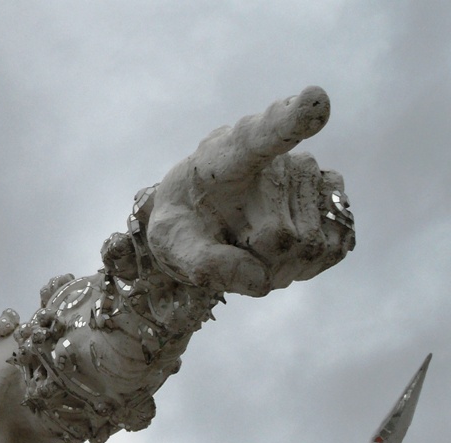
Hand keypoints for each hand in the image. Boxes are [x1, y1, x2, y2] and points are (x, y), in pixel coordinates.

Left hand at [146, 87, 353, 296]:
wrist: (203, 214)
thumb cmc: (183, 220)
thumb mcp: (169, 244)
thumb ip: (201, 262)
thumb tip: (259, 279)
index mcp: (227, 157)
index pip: (261, 135)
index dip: (290, 119)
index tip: (315, 100)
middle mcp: (277, 158)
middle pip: (281, 236)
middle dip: (256, 262)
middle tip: (231, 247)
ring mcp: (310, 172)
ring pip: (310, 247)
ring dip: (280, 265)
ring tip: (253, 243)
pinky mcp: (332, 192)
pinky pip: (337, 244)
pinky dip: (310, 263)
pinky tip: (284, 248)